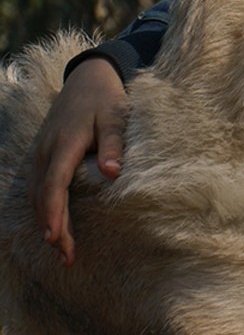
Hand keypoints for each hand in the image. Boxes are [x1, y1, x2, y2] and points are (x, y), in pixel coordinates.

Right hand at [28, 56, 127, 265]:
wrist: (88, 77)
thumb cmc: (106, 98)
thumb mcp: (115, 117)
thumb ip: (113, 144)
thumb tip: (113, 172)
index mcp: (63, 144)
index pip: (54, 185)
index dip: (54, 213)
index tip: (55, 238)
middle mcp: (46, 151)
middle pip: (42, 197)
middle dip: (52, 228)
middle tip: (67, 257)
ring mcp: (41, 153)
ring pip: (36, 195)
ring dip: (46, 222)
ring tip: (62, 250)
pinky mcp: (44, 155)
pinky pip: (38, 187)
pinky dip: (44, 208)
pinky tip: (54, 225)